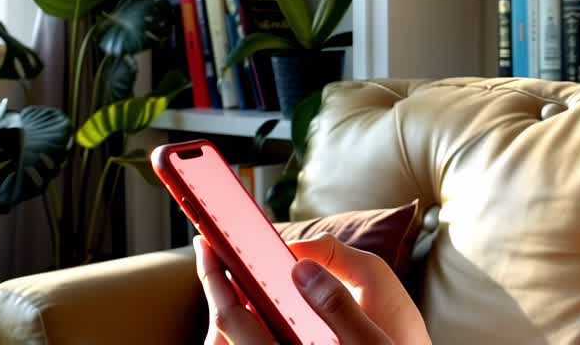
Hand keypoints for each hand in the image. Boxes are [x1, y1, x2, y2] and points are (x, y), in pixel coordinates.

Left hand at [195, 234, 429, 344]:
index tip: (206, 244)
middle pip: (222, 332)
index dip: (213, 278)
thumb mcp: (372, 340)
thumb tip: (301, 265)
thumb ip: (338, 302)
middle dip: (216, 290)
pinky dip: (244, 331)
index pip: (230, 316)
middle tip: (216, 255)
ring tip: (240, 283)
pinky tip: (264, 314)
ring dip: (230, 315)